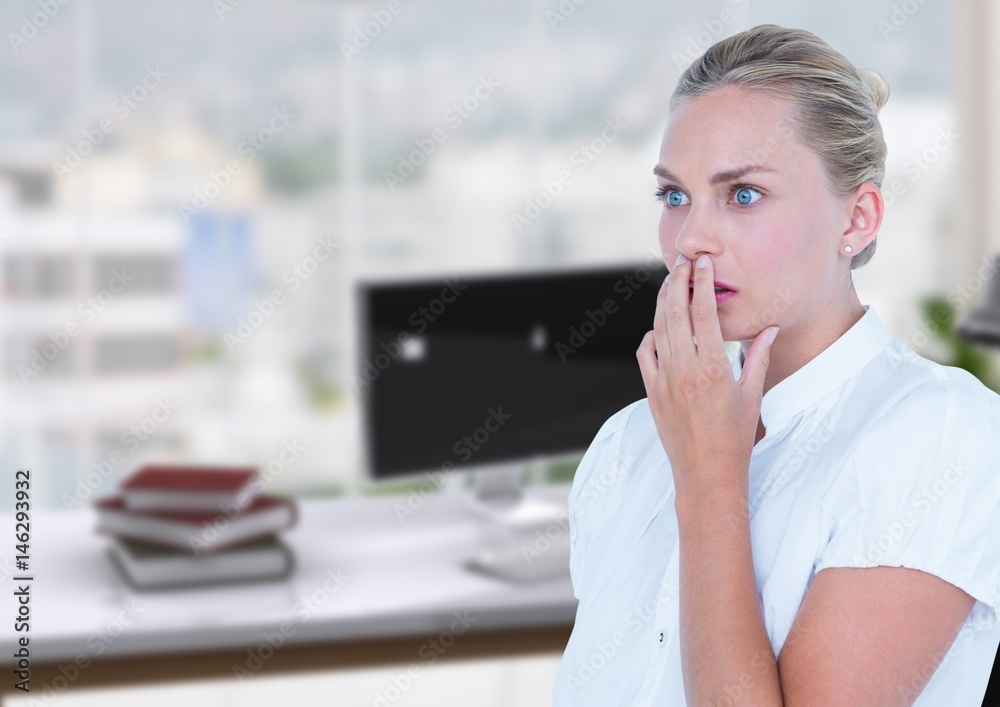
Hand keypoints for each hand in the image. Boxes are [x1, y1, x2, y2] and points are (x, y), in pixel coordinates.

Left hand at [635, 253, 778, 500]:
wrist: (706, 473)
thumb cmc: (736, 438)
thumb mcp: (752, 395)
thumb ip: (758, 357)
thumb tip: (769, 327)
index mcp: (713, 368)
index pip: (704, 314)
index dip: (701, 284)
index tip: (701, 264)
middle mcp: (685, 370)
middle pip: (674, 314)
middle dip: (676, 284)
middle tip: (681, 264)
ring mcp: (664, 381)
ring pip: (658, 330)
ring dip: (662, 304)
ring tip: (669, 285)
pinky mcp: (652, 392)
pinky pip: (646, 355)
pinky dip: (651, 336)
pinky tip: (659, 329)